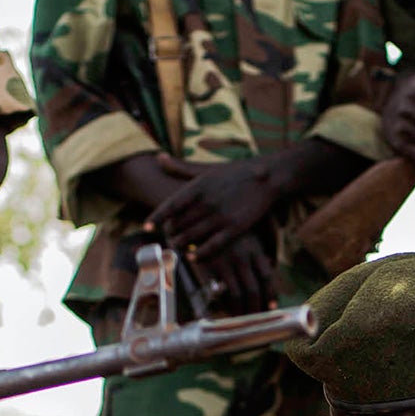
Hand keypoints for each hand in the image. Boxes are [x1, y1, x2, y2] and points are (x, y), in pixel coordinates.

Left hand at [148, 155, 280, 257]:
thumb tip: (158, 157)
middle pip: (178, 224)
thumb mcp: (207, 168)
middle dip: (170, 232)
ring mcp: (220, 216)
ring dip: (181, 244)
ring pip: (192, 236)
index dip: (157, 217)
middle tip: (166, 236)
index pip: (170, 205)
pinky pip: (212, 246)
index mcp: (198, 186)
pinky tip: (192, 257)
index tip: (147, 227)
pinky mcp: (235, 228)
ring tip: (176, 246)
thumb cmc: (235, 172)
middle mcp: (206, 202)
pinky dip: (199, 254)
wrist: (267, 178)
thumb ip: (181, 168)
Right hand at [182, 230, 276, 315]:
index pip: (267, 276)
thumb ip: (255, 251)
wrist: (196, 216)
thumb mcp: (243, 234)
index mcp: (254, 249)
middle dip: (256, 308)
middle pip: (254, 289)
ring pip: (237, 294)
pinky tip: (222, 311)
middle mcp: (242, 256)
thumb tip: (269, 266)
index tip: (272, 307)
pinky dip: (221, 304)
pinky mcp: (208, 266)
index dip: (271, 294)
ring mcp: (225, 262)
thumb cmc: (223, 229)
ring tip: (240, 320)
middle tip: (256, 320)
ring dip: (240, 310)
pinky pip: (218, 291)